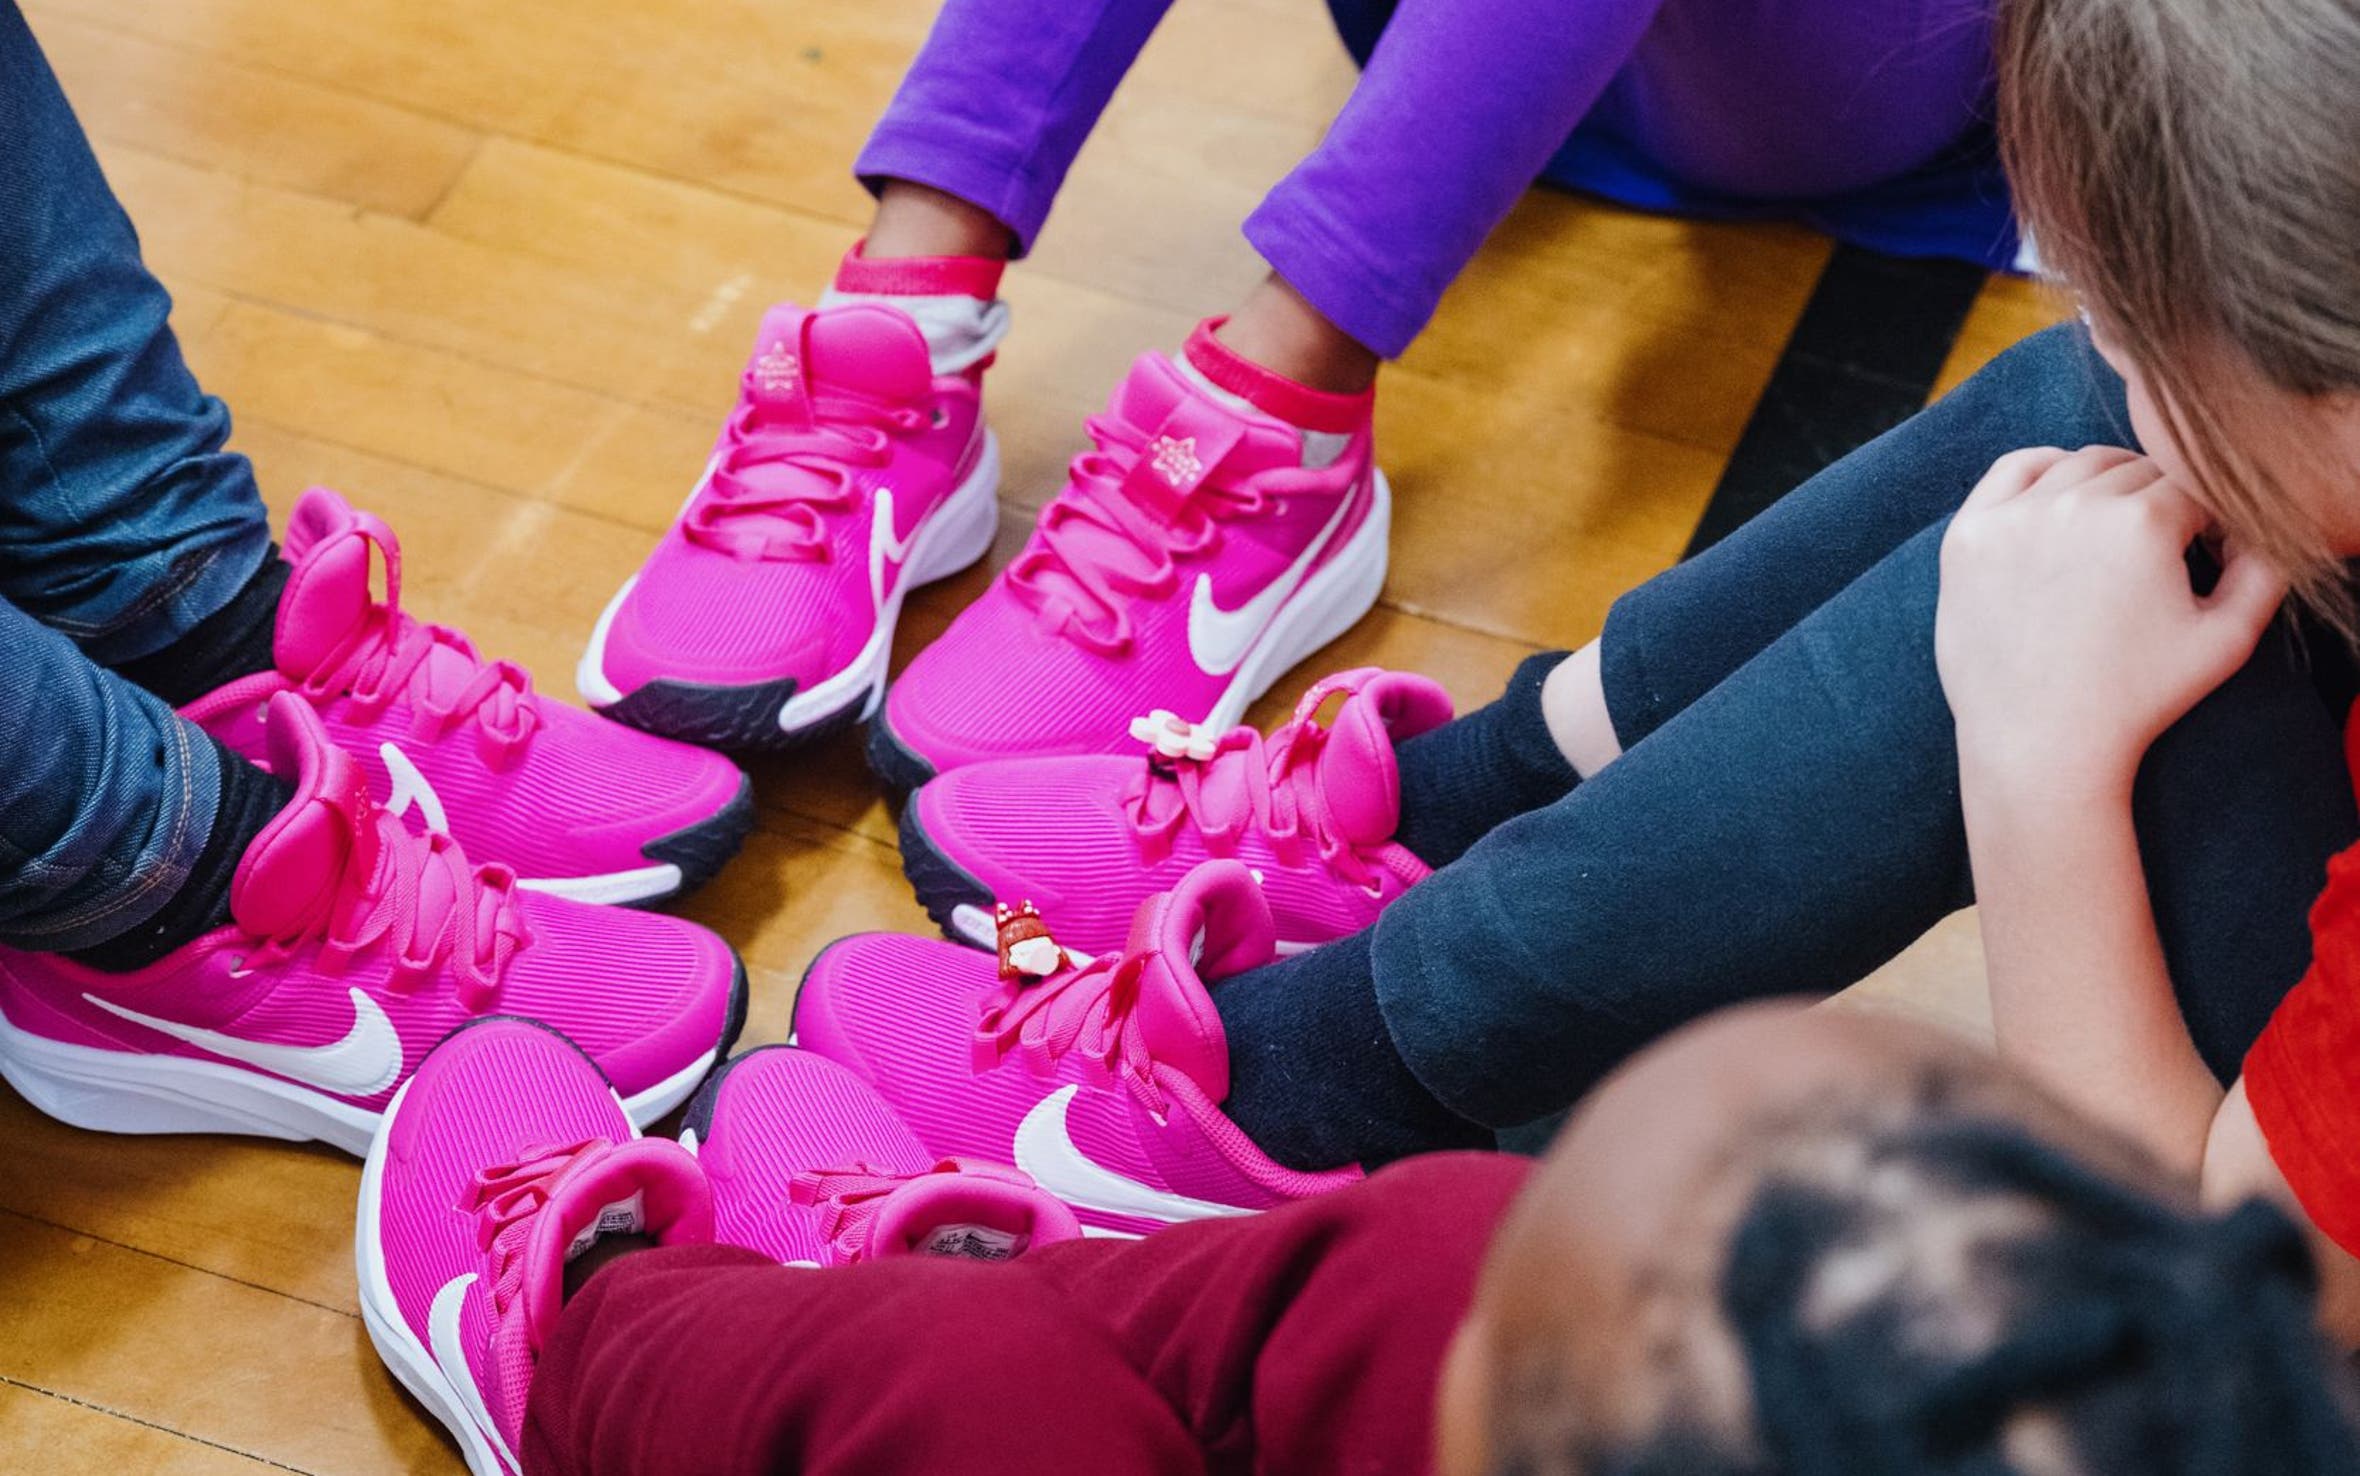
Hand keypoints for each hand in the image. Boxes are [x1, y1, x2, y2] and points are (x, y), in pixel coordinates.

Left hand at [1936, 445, 2287, 793]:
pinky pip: (2012, 471)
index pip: (2192, 485)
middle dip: (2157, 504)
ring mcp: (2014, 517)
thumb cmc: (2136, 697)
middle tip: (2152, 554)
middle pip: (2135, 471)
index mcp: (2143, 521)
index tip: (2198, 555)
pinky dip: (2042, 471)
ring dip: (2105, 485)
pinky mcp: (1968, 534)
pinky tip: (2060, 502)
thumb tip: (2254, 528)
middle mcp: (2075, 505)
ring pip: (2077, 465)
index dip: (2204, 520)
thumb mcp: (2228, 638)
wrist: (2041, 742)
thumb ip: (2264, 570)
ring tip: (2112, 534)